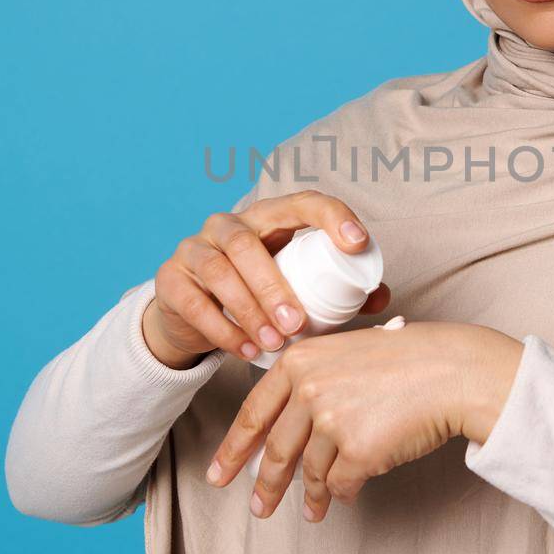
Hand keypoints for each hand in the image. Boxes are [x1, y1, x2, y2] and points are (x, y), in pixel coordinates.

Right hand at [142, 190, 391, 366]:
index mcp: (269, 218)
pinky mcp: (171, 280)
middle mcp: (228, 225)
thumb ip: (339, 291)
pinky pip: (195, 303)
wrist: (194, 315)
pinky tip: (246, 350)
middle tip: (298, 324)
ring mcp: (195, 249)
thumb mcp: (297, 286)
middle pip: (248, 244)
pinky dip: (224, 330)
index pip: (302, 203)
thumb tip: (381, 298)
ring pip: (219, 271)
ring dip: (249, 311)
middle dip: (274, 286)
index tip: (358, 244)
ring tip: (274, 344)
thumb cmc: (258, 293)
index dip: (332, 217)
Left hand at [203, 320, 522, 521]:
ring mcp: (332, 421)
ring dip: (309, 497)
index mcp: (300, 361)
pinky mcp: (358, 450)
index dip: (233, 449)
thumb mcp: (347, 353)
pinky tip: (345, 498)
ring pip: (310, 472)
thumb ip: (313, 382)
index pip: (253, 412)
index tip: (219, 474)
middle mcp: (309, 389)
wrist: (451, 371)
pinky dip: (342, 493)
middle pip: (276, 449)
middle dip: (265, 485)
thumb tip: (289, 428)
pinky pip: (340, 483)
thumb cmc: (408, 360)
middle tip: (258, 507)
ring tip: (311, 513)